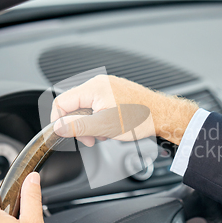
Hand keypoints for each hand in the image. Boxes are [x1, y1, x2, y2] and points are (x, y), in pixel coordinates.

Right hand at [51, 75, 198, 144]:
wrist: (163, 115)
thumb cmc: (140, 119)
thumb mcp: (103, 127)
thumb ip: (77, 126)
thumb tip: (58, 127)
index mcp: (93, 87)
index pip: (61, 102)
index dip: (59, 121)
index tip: (65, 135)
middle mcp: (100, 83)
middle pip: (74, 105)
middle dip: (79, 125)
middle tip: (90, 139)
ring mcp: (108, 86)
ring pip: (87, 107)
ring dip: (91, 124)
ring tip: (104, 134)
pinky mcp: (116, 92)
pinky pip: (99, 105)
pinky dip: (100, 119)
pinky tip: (111, 128)